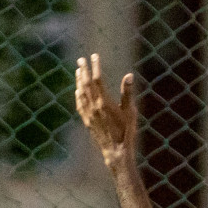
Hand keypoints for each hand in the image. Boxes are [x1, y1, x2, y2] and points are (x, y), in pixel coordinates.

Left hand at [76, 53, 137, 168]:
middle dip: (83, 70)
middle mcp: (94, 107)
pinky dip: (78, 95)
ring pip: (81, 93)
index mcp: (104, 102)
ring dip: (79, 80)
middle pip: (86, 84)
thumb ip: (127, 93)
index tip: (95, 56)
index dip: (96, 67)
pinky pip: (79, 105)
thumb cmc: (126, 132)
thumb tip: (129, 75)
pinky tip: (77, 90)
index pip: (98, 80)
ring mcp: (89, 114)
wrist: (116, 151)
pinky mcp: (87, 121)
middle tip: (81, 59)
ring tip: (78, 71)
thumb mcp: (130, 112)